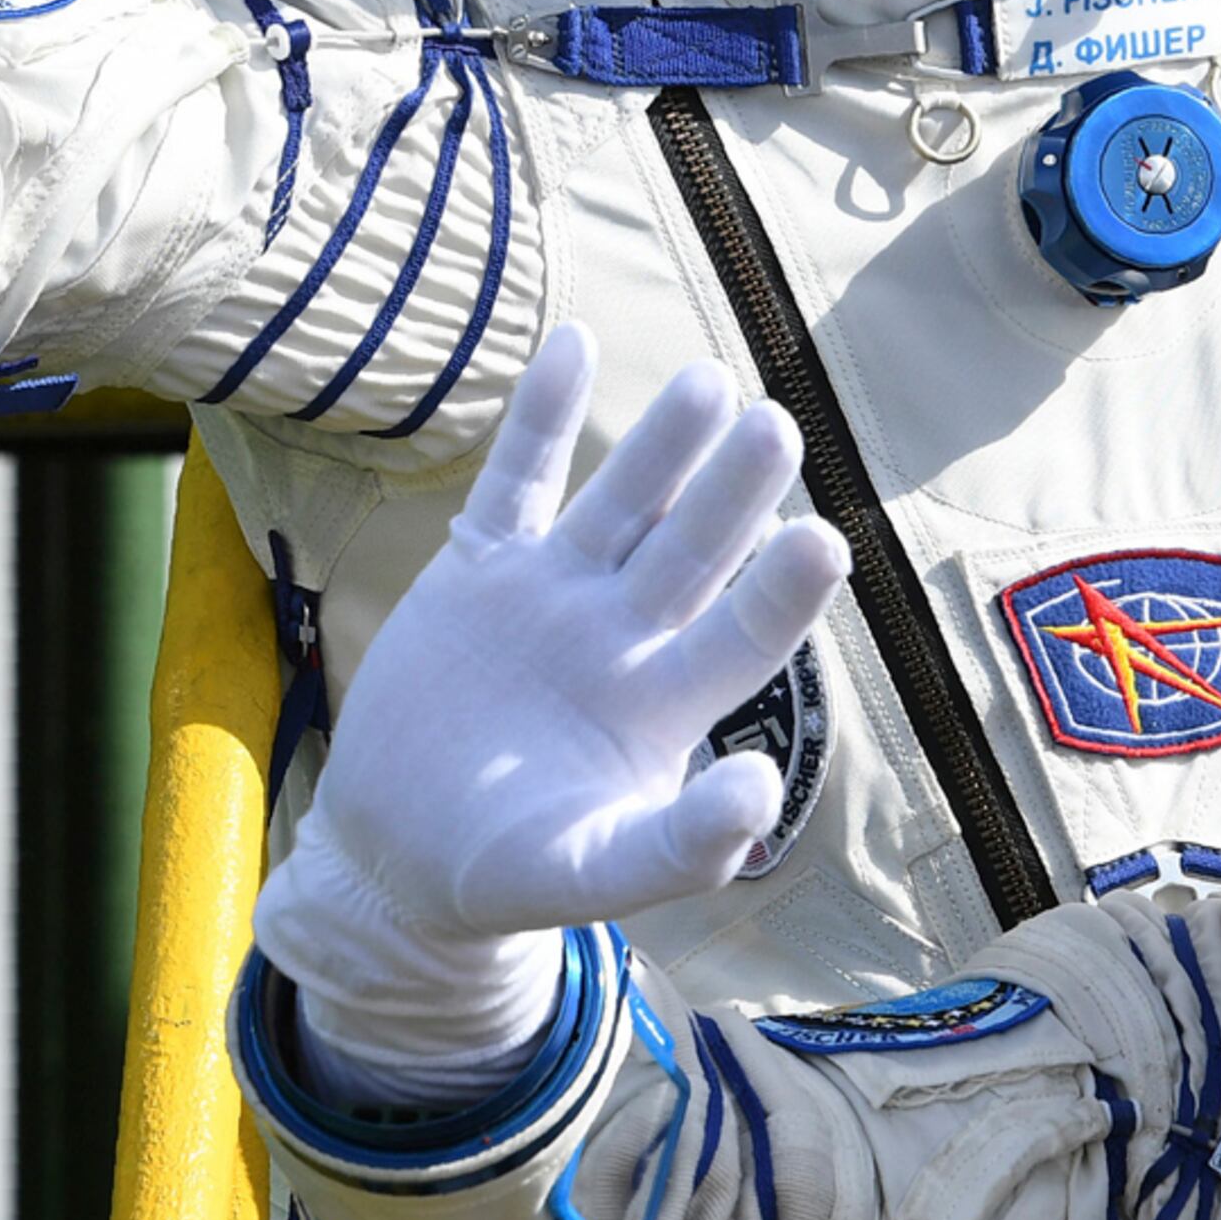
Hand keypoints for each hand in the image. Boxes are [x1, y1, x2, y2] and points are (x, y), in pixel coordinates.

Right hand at [256, 327, 848, 1103]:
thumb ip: (676, 847)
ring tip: (706, 382)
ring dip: (662, 444)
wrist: (396, 853)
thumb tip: (763, 796)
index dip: (781, 592)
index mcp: (663, 705)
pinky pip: (517, 479)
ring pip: (621, 501)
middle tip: (777, 426)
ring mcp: (555, 593)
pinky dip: (540, 415)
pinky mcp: (481, 569)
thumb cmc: (505, 876)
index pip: (742, 636)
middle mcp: (624, 635)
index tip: (823, 541)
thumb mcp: (591, 875)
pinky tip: (573, 343)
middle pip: (693, 549)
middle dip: (733, 490)